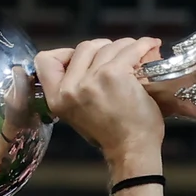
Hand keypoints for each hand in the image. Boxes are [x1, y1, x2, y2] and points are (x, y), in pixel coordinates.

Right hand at [33, 37, 166, 176]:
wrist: (131, 151)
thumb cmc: (111, 135)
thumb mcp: (77, 113)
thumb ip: (73, 88)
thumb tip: (84, 61)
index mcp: (57, 98)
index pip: (45, 60)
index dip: (65, 54)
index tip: (84, 57)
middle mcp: (70, 88)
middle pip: (83, 47)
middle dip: (102, 47)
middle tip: (117, 55)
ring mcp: (92, 79)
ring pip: (106, 46)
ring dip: (124, 46)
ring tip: (137, 52)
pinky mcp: (114, 75)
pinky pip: (129, 50)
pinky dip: (142, 45)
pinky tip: (151, 45)